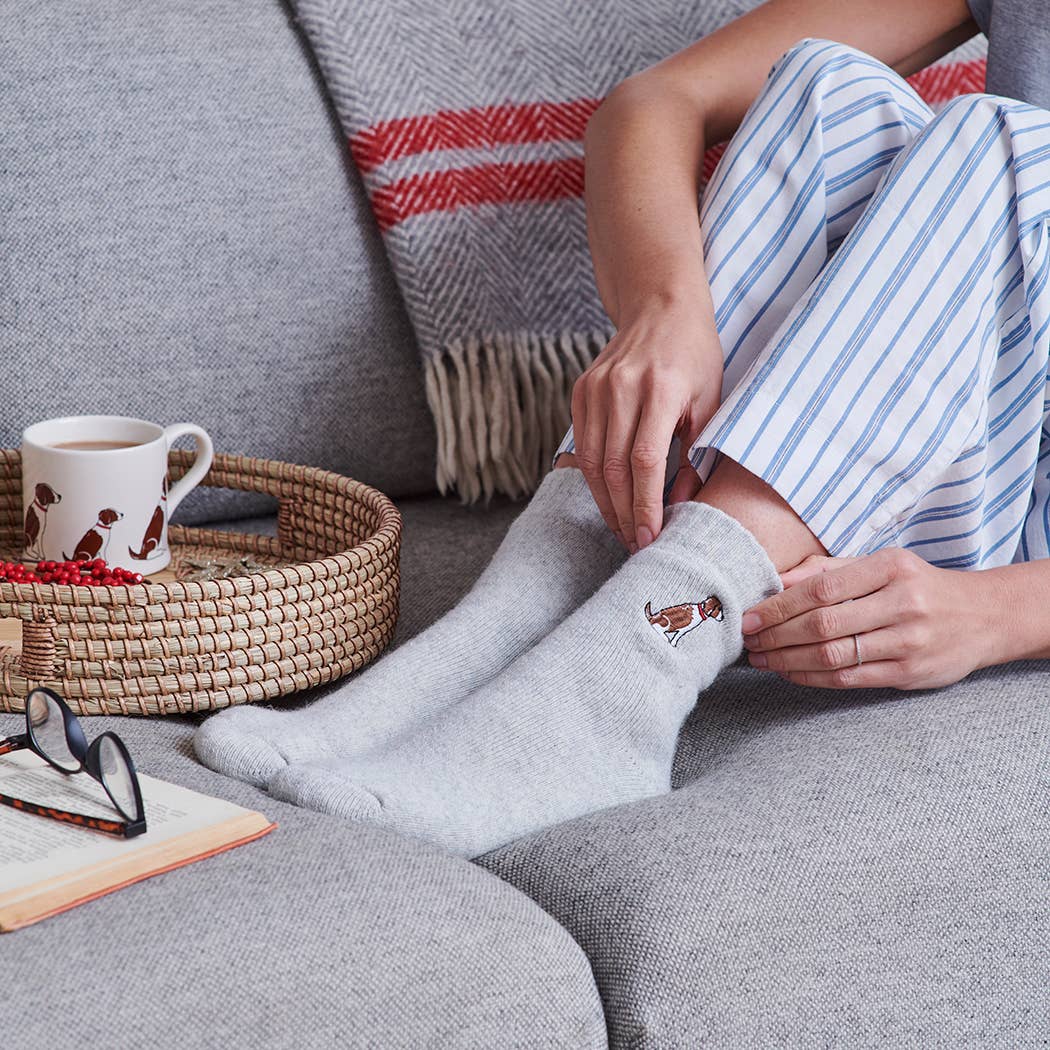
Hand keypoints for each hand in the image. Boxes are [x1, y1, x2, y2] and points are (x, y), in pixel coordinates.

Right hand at [571, 302, 723, 551]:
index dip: (646, 505)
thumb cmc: (695, 357)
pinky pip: (581, 445)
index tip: (651, 537)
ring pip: (591, 461)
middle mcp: (622, 387)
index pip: (645, 461)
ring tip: (623, 529)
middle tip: (636, 544)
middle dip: (625, 513)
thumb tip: (682, 504)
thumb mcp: (710, 402)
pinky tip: (609, 498)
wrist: (661, 307)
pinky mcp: (581, 390)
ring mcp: (596, 388)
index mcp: (662, 389)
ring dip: (606, 502)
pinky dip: (592, 478)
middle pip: (613, 467)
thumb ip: (697, 454)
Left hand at [739, 547, 996, 689]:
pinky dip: (812, 677)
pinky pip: (850, 678)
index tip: (748, 617)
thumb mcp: (881, 564)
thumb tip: (777, 578)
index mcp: (890, 568)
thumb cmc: (919, 586)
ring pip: (833, 655)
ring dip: (787, 659)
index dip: (778, 607)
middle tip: (748, 642)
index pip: (820, 589)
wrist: (984, 616)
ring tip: (761, 659)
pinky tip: (790, 671)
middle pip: (823, 624)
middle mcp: (902, 603)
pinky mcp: (910, 673)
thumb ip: (830, 569)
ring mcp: (909, 641)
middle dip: (776, 635)